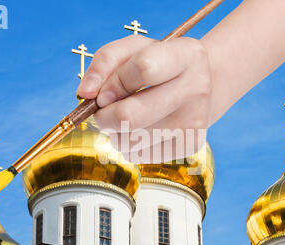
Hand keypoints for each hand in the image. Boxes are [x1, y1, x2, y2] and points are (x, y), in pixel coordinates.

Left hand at [77, 35, 213, 163]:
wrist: (199, 90)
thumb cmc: (160, 65)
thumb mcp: (135, 49)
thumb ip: (106, 61)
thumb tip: (85, 93)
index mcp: (187, 55)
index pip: (143, 68)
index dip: (113, 83)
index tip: (103, 93)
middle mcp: (197, 89)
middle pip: (130, 116)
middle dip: (104, 117)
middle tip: (104, 111)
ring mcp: (194, 121)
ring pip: (129, 141)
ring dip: (116, 132)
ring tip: (127, 118)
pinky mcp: (189, 146)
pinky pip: (138, 155)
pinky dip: (129, 145)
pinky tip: (141, 131)